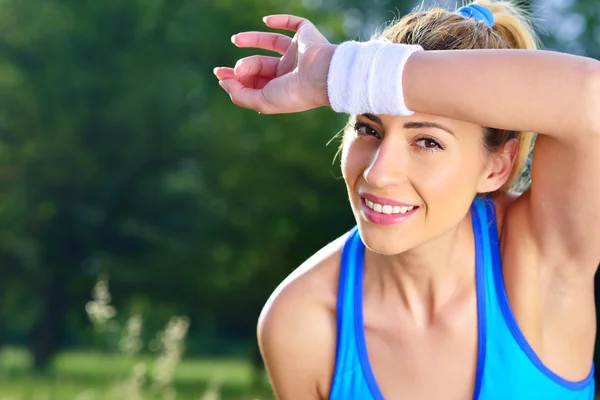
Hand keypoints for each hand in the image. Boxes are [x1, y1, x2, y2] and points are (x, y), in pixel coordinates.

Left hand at [214, 15, 335, 113]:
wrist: (323, 76)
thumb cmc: (294, 93)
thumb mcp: (261, 101)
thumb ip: (239, 95)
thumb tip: (224, 82)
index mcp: (282, 89)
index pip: (255, 82)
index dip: (236, 79)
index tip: (220, 74)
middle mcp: (290, 71)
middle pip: (260, 65)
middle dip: (243, 66)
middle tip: (237, 69)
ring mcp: (298, 52)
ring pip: (272, 42)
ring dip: (252, 39)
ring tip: (235, 39)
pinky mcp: (306, 36)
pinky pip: (294, 23)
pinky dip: (280, 20)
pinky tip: (265, 21)